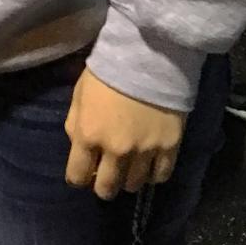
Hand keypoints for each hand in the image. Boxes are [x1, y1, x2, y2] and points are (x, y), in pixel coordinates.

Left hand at [64, 66, 184, 200]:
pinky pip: (161, 176)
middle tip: (106, 176)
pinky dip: (154, 175)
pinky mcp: (170, 147)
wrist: (149, 55)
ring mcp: (145, 151)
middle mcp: (116, 150)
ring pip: (134, 185)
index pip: (77, 176)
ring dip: (129, 179)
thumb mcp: (80, 94)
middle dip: (103, 186)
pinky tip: (150, 164)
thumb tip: (78, 147)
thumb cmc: (109, 71)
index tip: (83, 172)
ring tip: (130, 167)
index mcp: (89, 135)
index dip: (78, 177)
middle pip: (107, 188)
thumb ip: (75, 124)